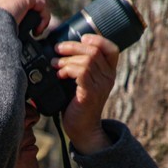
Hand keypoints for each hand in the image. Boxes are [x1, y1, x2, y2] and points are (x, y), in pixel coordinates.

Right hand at [0, 0, 49, 35]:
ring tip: (35, 33)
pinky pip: (41, 3)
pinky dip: (43, 18)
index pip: (9, 3)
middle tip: (30, 34)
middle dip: (28, 17)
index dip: (17, 16)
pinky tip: (37, 31)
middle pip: (23, 2)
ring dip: (38, 19)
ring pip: (33, 3)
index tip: (17, 31)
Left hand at [52, 34, 118, 153]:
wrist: (82, 129)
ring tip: (56, 64)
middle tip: (58, 50)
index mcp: (109, 73)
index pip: (112, 49)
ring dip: (66, 60)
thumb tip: (61, 49)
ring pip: (86, 60)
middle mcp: (108, 78)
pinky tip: (60, 75)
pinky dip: (68, 69)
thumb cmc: (78, 105)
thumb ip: (80, 67)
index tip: (82, 38)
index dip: (98, 39)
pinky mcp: (91, 93)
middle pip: (94, 51)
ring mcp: (101, 86)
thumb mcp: (82, 82)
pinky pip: (81, 72)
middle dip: (72, 46)